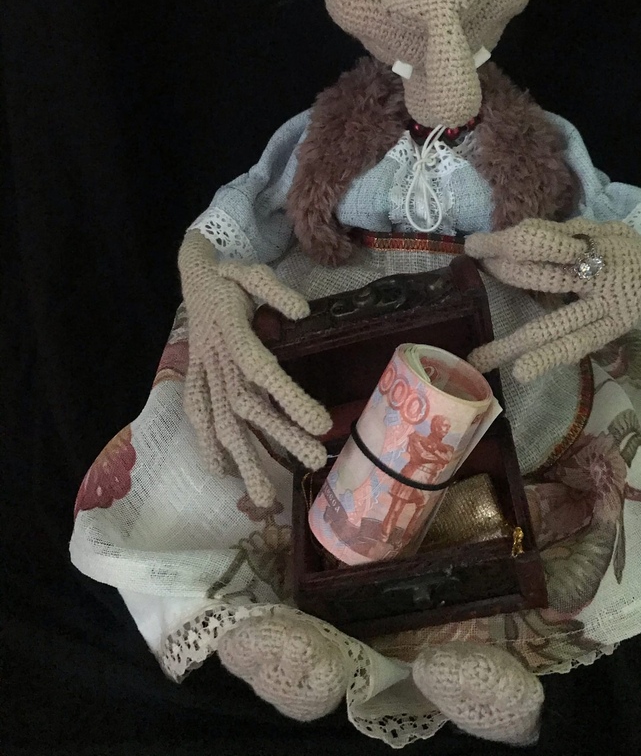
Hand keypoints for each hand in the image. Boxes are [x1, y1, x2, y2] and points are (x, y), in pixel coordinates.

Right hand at [178, 230, 331, 505]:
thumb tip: (302, 312)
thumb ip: (275, 291)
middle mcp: (216, 358)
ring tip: (267, 496)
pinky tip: (221, 472)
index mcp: (232, 331)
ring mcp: (202, 371)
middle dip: (280, 437)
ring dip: (244, 458)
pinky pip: (197, 414)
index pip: (262, 370)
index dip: (289, 398)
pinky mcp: (194, 377)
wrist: (191, 274)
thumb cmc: (230, 276)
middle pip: (247, 405)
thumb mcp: (253, 272)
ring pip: (222, 420)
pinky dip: (205, 443)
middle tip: (314, 463)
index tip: (321, 424)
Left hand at [465, 217, 640, 382]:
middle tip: (470, 282)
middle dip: (503, 278)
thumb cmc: (622, 245)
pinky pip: (578, 343)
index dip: (503, 243)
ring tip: (482, 359)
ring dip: (516, 342)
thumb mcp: (594, 229)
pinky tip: (525, 369)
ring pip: (556, 324)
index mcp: (588, 244)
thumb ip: (557, 236)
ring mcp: (605, 306)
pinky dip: (552, 355)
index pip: (537, 240)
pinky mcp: (613, 328)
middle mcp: (596, 274)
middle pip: (540, 277)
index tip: (473, 245)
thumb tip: (508, 241)